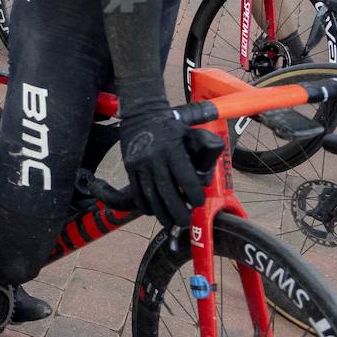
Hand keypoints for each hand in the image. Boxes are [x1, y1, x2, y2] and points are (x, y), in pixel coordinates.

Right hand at [118, 99, 208, 227]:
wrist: (142, 114)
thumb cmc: (171, 126)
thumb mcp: (190, 133)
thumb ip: (201, 152)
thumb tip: (207, 177)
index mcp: (172, 150)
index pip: (185, 178)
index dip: (193, 194)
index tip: (197, 203)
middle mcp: (154, 158)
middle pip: (166, 192)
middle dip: (177, 211)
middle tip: (185, 222)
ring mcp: (139, 164)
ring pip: (150, 195)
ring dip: (161, 212)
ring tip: (170, 222)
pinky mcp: (129, 167)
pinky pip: (136, 191)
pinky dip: (144, 204)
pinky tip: (153, 211)